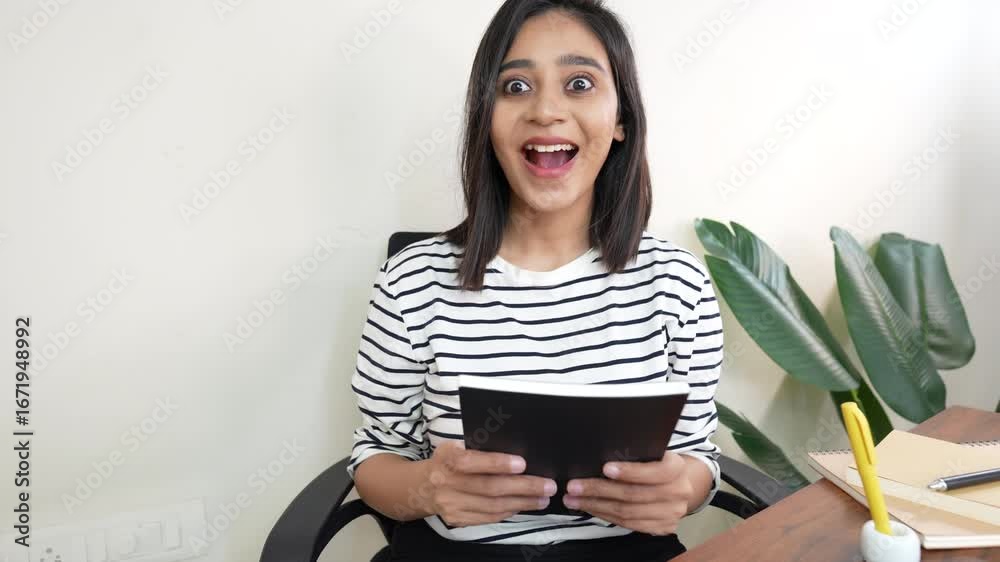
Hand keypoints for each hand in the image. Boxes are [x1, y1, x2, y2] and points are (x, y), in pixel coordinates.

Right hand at [422, 441, 557, 526]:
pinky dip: (509, 511)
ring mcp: (451, 505)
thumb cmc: (447, 461)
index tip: (523, 464)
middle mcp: (446, 483)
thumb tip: (518, 450)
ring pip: (493, 506)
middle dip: (523, 487)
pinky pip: (488, 517)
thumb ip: (479, 449)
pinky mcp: (457, 520)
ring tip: (543, 498)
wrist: (420, 487)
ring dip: (522, 503)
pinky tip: (524, 506)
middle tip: (548, 486)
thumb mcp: (456, 447)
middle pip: (489, 488)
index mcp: (447, 459)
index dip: (497, 463)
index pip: (472, 462)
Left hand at [563, 450, 693, 535]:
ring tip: (573, 499)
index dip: (629, 471)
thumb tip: (599, 453)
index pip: (653, 471)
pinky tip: (589, 508)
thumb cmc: (657, 462)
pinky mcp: (663, 528)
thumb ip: (635, 453)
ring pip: (627, 513)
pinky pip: (629, 524)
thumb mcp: (653, 452)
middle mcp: (678, 492)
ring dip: (596, 506)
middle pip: (633, 495)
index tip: (605, 468)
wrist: (679, 483)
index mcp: (677, 468)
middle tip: (574, 486)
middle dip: (599, 490)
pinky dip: (605, 516)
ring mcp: (672, 513)